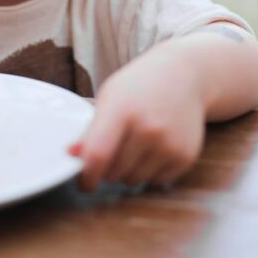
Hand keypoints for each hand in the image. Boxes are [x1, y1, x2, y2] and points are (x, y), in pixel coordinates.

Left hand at [68, 43, 206, 190]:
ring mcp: (169, 144)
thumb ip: (91, 129)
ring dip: (127, 171)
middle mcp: (148, 128)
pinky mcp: (185, 156)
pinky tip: (153, 147)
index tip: (83, 182)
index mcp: (122, 109)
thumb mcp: (110, 97)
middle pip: (114, 172)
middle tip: (111, 150)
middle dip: (106, 168)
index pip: (98, 155)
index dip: (86, 175)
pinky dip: (149, 171)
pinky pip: (156, 181)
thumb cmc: (140, 86)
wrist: (184, 75)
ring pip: (134, 180)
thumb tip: (72, 155)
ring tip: (133, 145)